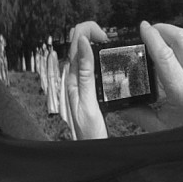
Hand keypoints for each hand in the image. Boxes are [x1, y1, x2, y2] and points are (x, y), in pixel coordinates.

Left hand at [60, 21, 108, 139]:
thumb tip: (83, 44)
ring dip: (96, 43)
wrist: (90, 151)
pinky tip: (109, 59)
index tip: (103, 35)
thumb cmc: (88, 132)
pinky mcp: (89, 89)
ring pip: (86, 54)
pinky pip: (92, 67)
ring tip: (110, 42)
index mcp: (72, 78)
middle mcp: (74, 78)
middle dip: (91, 32)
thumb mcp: (88, 101)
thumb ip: (85, 74)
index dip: (87, 30)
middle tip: (108, 37)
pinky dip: (100, 57)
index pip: (75, 43)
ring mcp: (81, 83)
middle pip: (78, 45)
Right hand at [141, 20, 182, 127]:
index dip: (152, 37)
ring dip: (174, 32)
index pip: (165, 56)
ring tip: (158, 33)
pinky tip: (171, 44)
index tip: (142, 27)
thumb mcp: (157, 126)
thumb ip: (135, 112)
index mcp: (182, 92)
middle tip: (149, 29)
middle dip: (164, 28)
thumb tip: (116, 102)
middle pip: (182, 40)